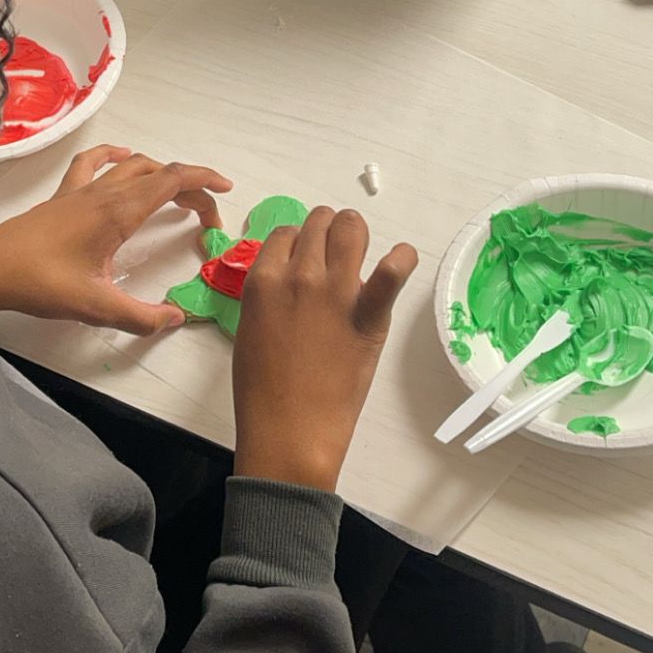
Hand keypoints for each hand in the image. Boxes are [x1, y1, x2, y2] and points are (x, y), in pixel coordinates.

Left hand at [0, 146, 231, 333]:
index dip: (204, 181)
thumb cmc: (42, 284)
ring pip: (130, 166)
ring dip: (159, 172)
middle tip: (205, 217)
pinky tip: (122, 158)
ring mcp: (81, 191)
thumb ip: (141, 316)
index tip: (226, 191)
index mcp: (119, 212)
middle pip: (158, 173)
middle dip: (189, 188)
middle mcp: (104, 193)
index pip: (173, 180)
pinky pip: (93, 164)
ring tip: (176, 191)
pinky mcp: (63, 197)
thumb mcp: (97, 307)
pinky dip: (114, 156)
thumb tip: (176, 318)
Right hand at [232, 209, 417, 493]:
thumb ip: (269, 294)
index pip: (285, 233)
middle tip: (331, 257)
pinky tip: (402, 259)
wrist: (290, 430)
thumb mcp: (250, 329)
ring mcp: (335, 292)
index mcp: (263, 280)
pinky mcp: (368, 315)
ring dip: (354, 234)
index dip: (296, 243)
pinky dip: (401, 259)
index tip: (302, 261)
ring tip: (358, 254)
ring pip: (349, 227)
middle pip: (318, 221)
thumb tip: (292, 276)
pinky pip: (392, 272)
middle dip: (325, 232)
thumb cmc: (262, 389)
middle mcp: (299, 275)